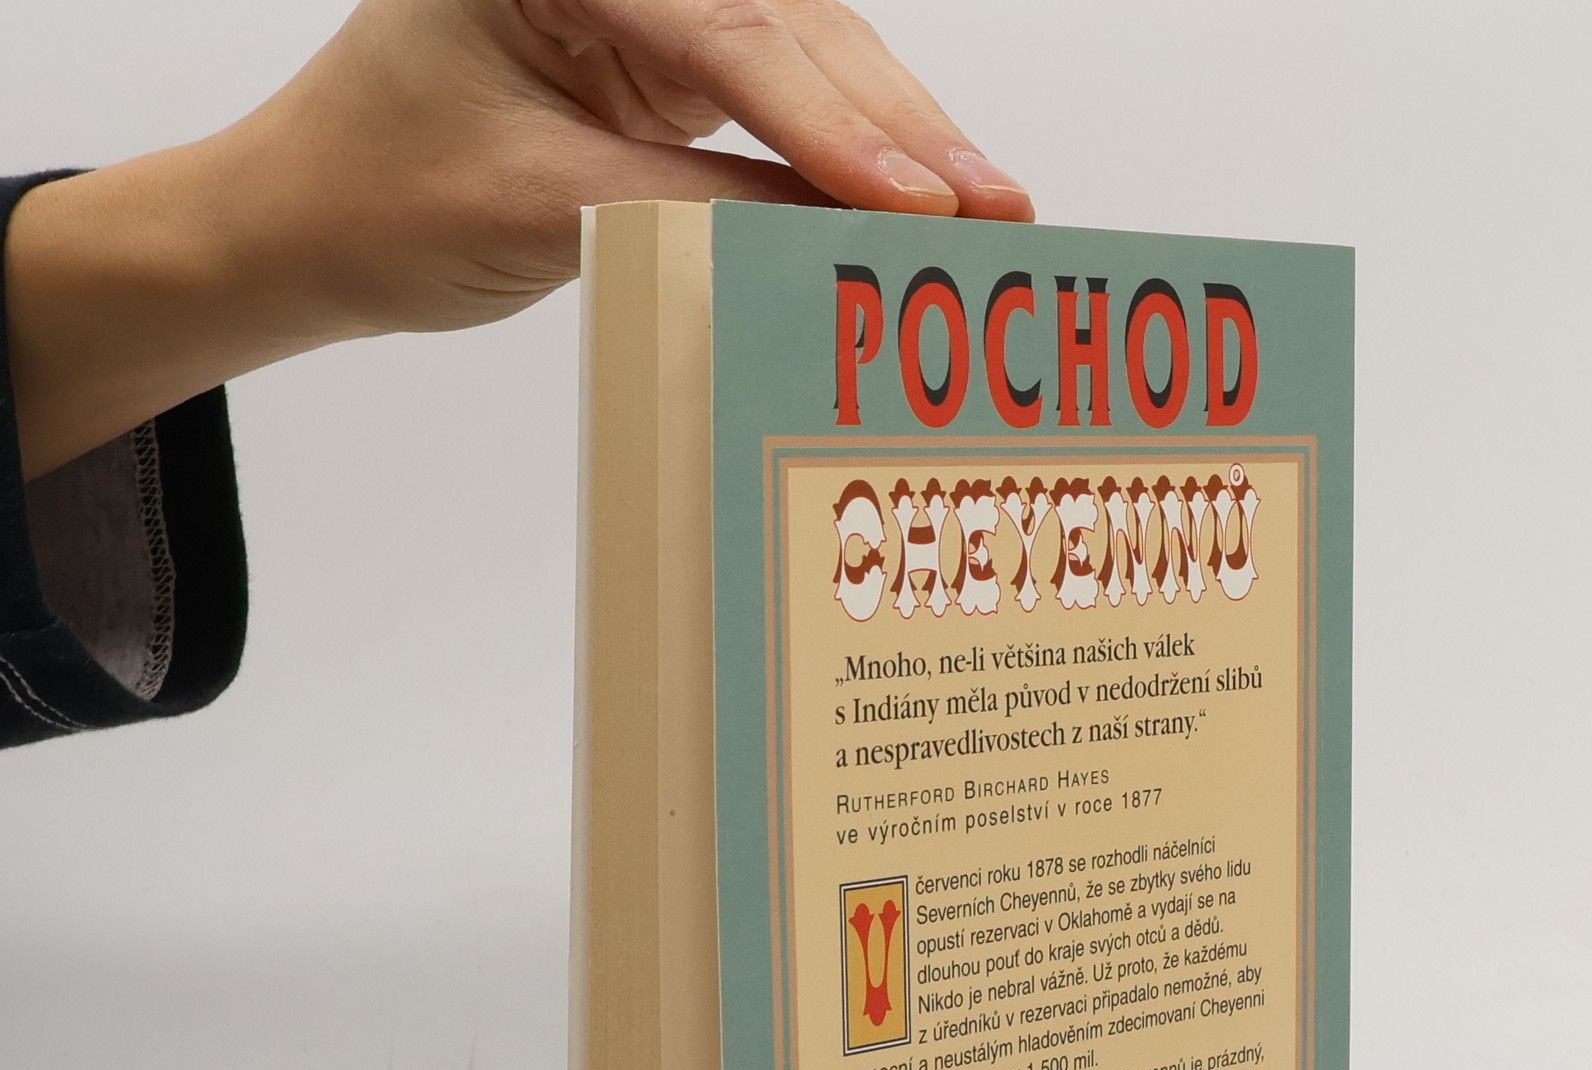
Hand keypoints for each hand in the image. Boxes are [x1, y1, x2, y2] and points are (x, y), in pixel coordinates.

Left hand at [6, 0, 1031, 476]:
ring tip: (984, 205)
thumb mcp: (535, 208)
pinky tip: (916, 193)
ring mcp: (646, 2)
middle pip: (789, 24)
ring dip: (895, 136)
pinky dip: (848, 154)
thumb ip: (690, 212)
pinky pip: (783, 95)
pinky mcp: (667, 58)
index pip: (722, 31)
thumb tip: (835, 237)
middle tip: (992, 202)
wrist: (312, 220)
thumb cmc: (381, 196)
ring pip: (805, 52)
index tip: (911, 200)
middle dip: (894, 122)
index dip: (827, 125)